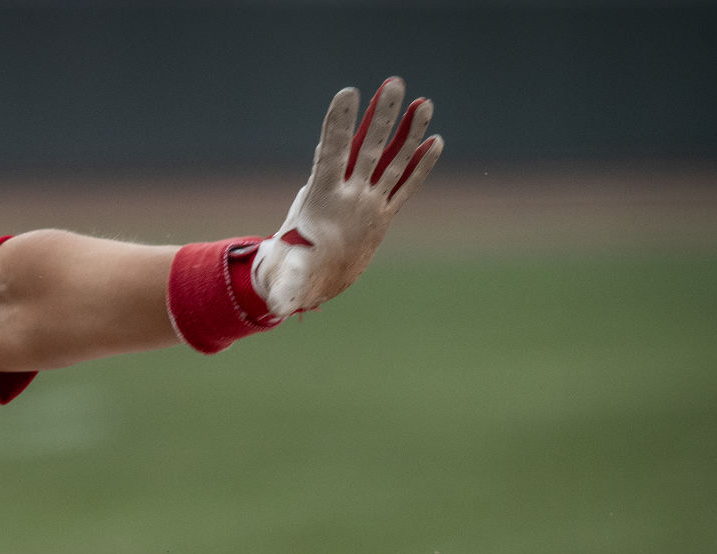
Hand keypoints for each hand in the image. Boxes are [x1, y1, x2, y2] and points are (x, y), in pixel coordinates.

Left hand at [252, 78, 442, 318]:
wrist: (301, 283)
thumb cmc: (285, 277)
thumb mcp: (284, 283)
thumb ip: (286, 289)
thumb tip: (280, 306)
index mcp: (321, 199)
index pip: (330, 153)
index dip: (338, 125)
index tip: (347, 93)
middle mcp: (346, 194)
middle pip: (364, 148)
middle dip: (379, 117)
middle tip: (394, 83)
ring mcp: (365, 202)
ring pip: (389, 161)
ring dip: (406, 133)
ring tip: (423, 103)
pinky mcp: (380, 217)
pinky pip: (404, 187)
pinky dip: (419, 166)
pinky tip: (436, 142)